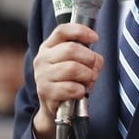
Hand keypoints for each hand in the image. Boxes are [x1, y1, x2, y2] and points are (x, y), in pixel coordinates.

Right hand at [32, 23, 101, 138]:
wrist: (53, 108)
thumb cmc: (67, 81)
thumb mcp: (75, 63)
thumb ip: (88, 56)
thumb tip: (96, 61)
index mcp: (48, 47)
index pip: (62, 31)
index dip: (81, 31)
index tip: (95, 38)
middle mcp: (42, 59)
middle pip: (71, 49)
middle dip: (89, 58)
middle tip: (93, 68)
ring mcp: (42, 75)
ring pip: (73, 68)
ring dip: (87, 75)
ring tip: (87, 81)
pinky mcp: (46, 92)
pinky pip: (71, 87)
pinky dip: (81, 90)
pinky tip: (79, 92)